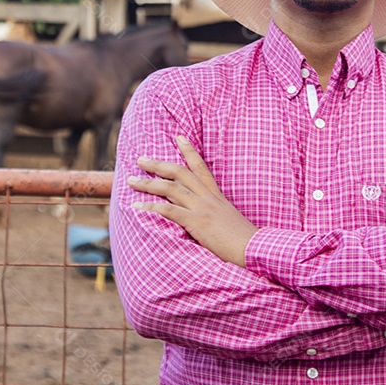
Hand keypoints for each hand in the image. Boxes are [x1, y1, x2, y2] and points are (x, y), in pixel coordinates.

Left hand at [128, 135, 257, 267]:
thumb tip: (206, 218)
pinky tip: (137, 207)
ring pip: (170, 188)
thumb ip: (216, 215)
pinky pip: (169, 211)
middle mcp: (208, 198)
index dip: (189, 151)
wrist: (254, 248)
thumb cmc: (244, 240)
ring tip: (131, 180)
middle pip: (179, 172)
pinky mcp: (197, 222)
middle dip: (158, 164)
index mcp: (216, 196)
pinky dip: (151, 208)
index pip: (201, 167)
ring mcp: (202, 208)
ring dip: (148, 183)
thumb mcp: (229, 221)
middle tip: (140, 159)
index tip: (179, 137)